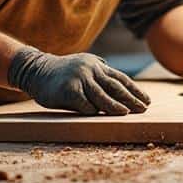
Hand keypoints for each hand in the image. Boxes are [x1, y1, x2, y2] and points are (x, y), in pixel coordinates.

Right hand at [8, 48, 149, 114]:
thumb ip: (99, 76)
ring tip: (127, 114)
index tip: (147, 100)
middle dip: (132, 99)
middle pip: (116, 87)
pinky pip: (84, 104)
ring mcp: (80, 78)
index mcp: (97, 65)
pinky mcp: (68, 89)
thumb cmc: (61, 74)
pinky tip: (100, 117)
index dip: (135, 90)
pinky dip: (93, 111)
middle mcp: (91, 70)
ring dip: (116, 106)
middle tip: (144, 109)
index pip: (121, 79)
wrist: (35, 70)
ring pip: (102, 96)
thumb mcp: (83, 68)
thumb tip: (119, 89)